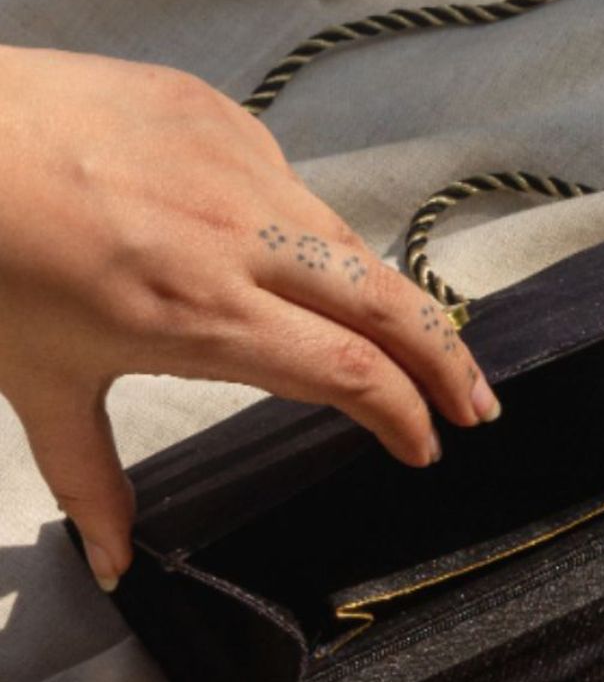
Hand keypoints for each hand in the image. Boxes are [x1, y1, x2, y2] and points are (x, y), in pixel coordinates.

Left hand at [0, 45, 499, 589]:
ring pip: (346, 238)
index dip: (401, 412)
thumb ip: (91, 479)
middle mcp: (238, 237)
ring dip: (390, 296)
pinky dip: (310, 230)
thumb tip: (114, 564)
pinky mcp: (225, 116)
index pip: (342, 370)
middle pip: (383, 301)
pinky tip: (298, 255)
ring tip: (411, 334)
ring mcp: (239, 165)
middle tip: (481, 403)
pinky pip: (290, 184)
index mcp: (197, 313)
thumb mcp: (35, 381)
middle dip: (446, 359)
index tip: (425, 445)